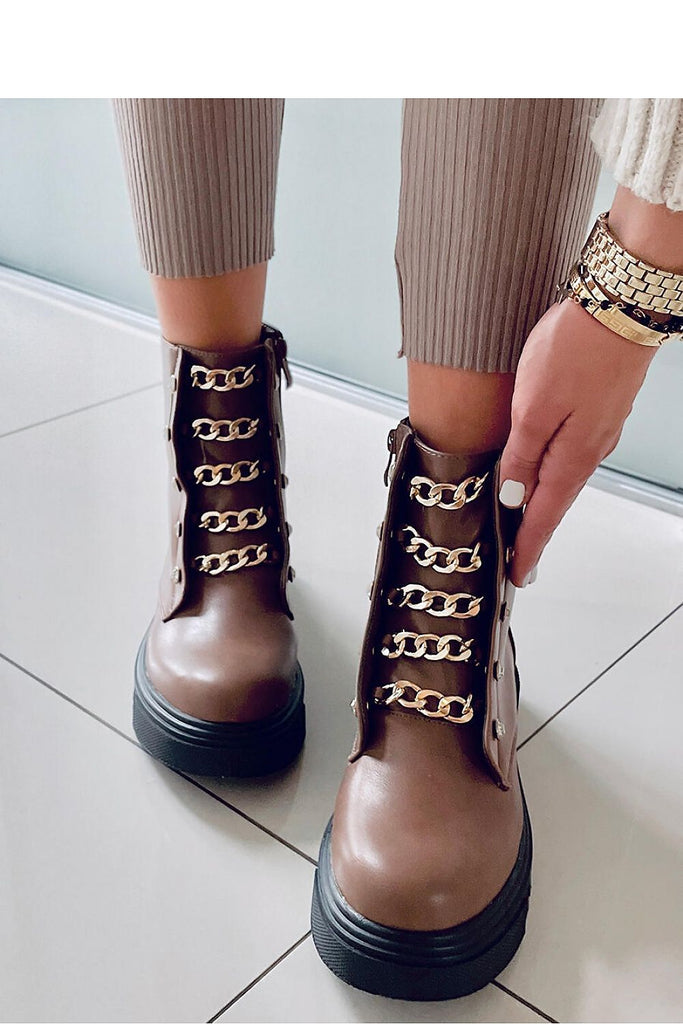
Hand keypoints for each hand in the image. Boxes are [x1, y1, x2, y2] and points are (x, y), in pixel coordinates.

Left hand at [499, 297, 655, 586]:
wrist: (621, 306)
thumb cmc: (576, 351)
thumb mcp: (532, 409)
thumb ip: (521, 456)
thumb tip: (513, 496)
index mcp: (572, 457)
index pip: (544, 516)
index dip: (528, 548)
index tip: (517, 574)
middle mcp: (590, 450)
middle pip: (556, 500)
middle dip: (535, 531)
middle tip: (518, 558)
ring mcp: (598, 429)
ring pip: (563, 476)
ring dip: (544, 501)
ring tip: (525, 522)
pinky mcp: (599, 408)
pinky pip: (571, 452)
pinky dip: (553, 470)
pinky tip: (542, 469)